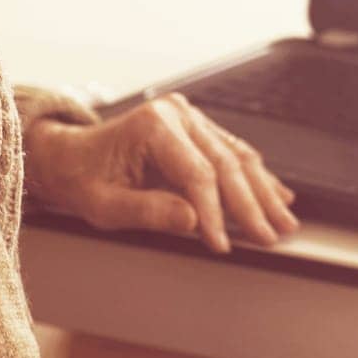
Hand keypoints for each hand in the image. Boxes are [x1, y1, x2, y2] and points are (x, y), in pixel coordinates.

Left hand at [23, 93, 299, 252]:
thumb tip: (191, 219)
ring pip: (237, 157)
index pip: (197, 173)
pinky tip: (277, 194)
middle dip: (251, 204)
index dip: (214, 212)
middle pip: (225, 163)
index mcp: (152, 124)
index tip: (221, 244)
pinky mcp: (196, 128)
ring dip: (263, 191)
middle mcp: (176, 113)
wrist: (73, 156)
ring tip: (284, 221)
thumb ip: (146, 211)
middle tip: (270, 236)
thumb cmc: (84, 178)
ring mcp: (189, 117)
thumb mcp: (103, 205)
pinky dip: (255, 178)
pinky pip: (232, 153)